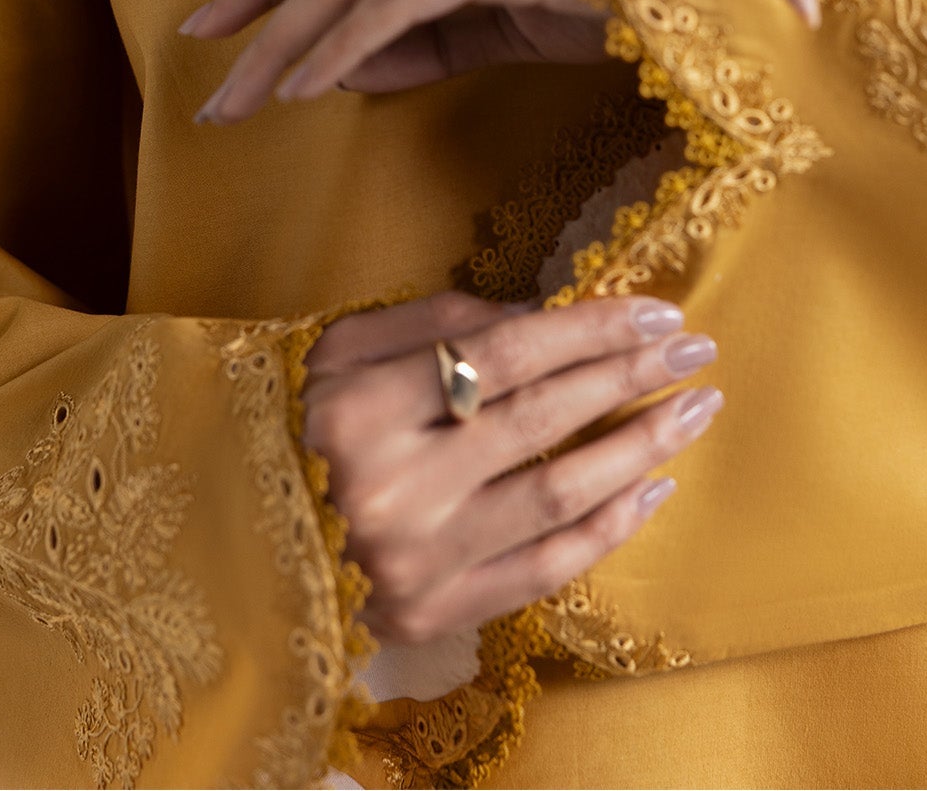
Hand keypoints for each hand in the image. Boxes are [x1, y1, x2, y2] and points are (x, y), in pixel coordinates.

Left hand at [179, 0, 605, 122]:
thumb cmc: (620, 1)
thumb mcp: (502, 28)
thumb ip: (426, 40)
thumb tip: (338, 64)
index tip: (214, 26)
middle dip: (256, 13)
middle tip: (204, 74)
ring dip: (284, 43)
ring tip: (239, 99)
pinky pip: (395, 1)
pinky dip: (341, 44)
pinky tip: (303, 85)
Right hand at [302, 290, 722, 646]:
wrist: (230, 539)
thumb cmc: (292, 421)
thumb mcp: (343, 346)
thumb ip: (440, 320)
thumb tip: (543, 312)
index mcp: (364, 407)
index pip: (505, 355)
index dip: (590, 330)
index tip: (657, 313)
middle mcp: (393, 487)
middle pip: (541, 419)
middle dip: (630, 378)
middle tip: (697, 350)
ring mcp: (416, 559)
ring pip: (557, 496)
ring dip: (640, 449)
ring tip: (696, 411)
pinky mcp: (432, 614)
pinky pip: (543, 569)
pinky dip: (607, 528)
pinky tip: (653, 488)